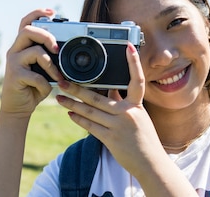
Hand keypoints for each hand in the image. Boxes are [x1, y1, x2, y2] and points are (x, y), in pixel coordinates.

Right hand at [1, 8, 63, 116]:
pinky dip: (45, 85)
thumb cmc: (33, 86)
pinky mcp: (14, 76)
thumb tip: (66, 51)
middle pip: (28, 31)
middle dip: (46, 36)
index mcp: (22, 46)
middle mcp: (14, 51)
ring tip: (58, 76)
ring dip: (51, 65)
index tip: (52, 12)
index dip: (37, 13)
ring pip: (35, 52)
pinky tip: (45, 90)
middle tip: (57, 49)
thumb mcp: (43, 70)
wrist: (18, 107)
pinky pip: (36, 76)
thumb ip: (49, 58)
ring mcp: (13, 63)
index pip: (25, 23)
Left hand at [55, 42, 164, 172]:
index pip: (137, 80)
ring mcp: (118, 126)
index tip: (129, 47)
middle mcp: (128, 113)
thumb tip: (110, 89)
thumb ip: (124, 102)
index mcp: (137, 105)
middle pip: (98, 97)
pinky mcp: (111, 139)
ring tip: (58, 97)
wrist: (150, 163)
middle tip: (62, 80)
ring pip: (90, 111)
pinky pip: (91, 127)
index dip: (134, 63)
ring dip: (72, 103)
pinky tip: (69, 113)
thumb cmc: (144, 139)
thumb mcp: (138, 117)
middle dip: (77, 88)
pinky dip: (79, 119)